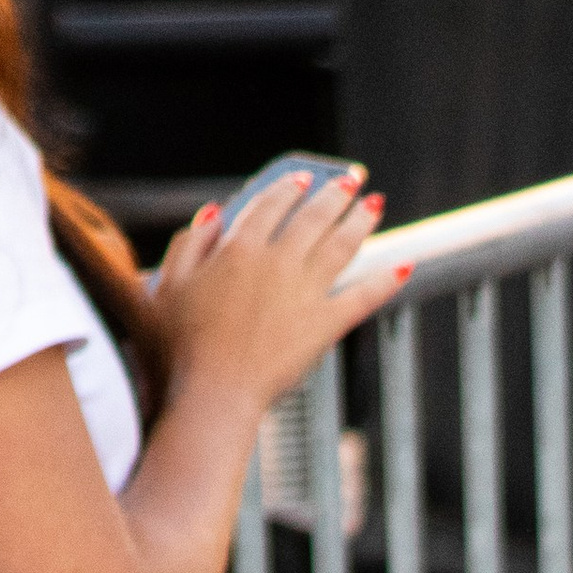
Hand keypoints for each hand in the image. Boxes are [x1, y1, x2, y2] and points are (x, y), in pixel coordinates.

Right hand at [149, 169, 396, 409]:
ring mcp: (304, 293)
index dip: (288, 189)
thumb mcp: (168, 283)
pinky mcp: (325, 326)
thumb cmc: (180, 347)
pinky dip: (386, 281)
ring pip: (341, 245)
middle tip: (351, 178)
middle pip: (312, 217)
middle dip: (334, 194)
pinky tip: (405, 267)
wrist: (213, 394)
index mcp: (238, 247)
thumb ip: (189, 243)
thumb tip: (213, 212)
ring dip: (361, 220)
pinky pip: (363, 298)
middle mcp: (277, 262)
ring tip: (375, 204)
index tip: (302, 180)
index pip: (268, 205)